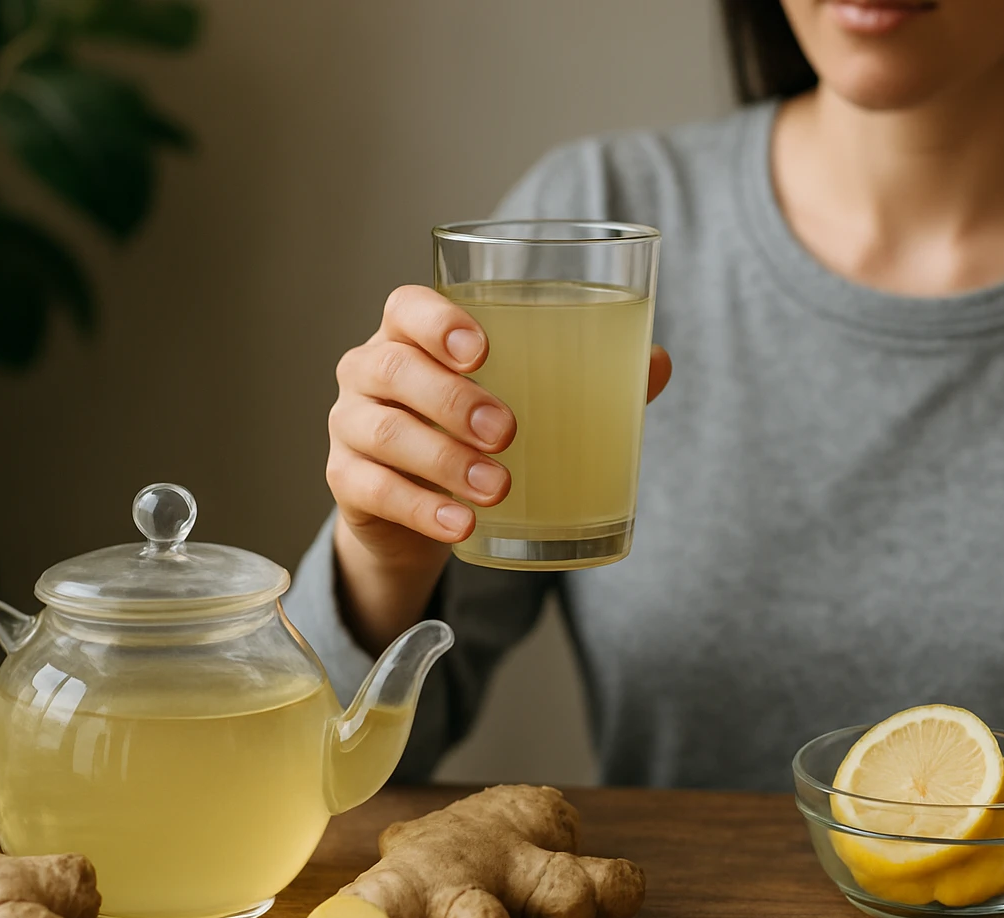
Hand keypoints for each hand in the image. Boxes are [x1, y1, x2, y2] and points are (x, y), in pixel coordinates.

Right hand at [326, 284, 669, 647]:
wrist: (421, 511)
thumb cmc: (477, 433)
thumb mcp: (526, 401)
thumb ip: (589, 379)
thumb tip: (657, 363)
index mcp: (412, 334)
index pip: (406, 307)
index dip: (437, 322)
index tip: (483, 351)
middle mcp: (370, 370)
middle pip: (393, 368)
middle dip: (452, 400)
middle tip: (508, 433)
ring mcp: (349, 425)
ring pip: (382, 431)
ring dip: (442, 460)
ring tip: (497, 487)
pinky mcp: (346, 481)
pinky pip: (371, 489)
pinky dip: (420, 508)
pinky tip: (461, 524)